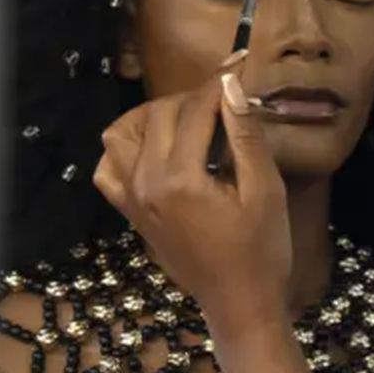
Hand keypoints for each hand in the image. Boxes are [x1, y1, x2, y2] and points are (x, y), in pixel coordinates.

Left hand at [92, 62, 293, 333]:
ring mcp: (131, 199)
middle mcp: (145, 182)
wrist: (240, 304)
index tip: (238, 69)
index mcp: (180, 177)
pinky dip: (126, 151)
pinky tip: (157, 152)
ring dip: (152, 117)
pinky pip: (108, 169)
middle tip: (224, 103)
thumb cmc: (262, 250)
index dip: (218, 86)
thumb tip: (230, 85)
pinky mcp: (129, 212)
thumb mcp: (265, 190)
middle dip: (191, 99)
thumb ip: (244, 135)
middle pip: (159, 115)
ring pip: (122, 134)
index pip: (195, 111)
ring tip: (188, 122)